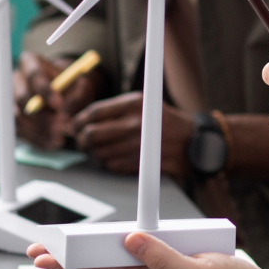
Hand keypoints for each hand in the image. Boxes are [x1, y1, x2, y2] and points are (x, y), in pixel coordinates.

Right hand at [14, 52, 103, 148]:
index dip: (45, 91)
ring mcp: (11, 99)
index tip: (59, 106)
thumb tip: (66, 114)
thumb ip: (77, 94)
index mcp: (30, 62)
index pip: (33, 75)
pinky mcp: (12, 117)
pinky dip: (36, 139)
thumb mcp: (80, 83)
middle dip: (41, 116)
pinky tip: (52, 144)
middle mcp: (16, 79)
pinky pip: (19, 131)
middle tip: (60, 129)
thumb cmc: (71, 84)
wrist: (63, 92)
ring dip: (39, 131)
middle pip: (22, 98)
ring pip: (19, 118)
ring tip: (59, 140)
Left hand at [27, 233, 268, 268]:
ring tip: (60, 245)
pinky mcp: (173, 259)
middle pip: (100, 266)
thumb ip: (163, 257)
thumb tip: (130, 239)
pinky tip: (110, 242)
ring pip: (116, 258)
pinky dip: (119, 245)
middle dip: (66, 259)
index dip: (68, 264)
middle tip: (37, 249)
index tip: (43, 256)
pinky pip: (140, 250)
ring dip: (87, 252)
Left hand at [70, 92, 192, 177]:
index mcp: (133, 103)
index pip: (94, 113)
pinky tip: (114, 158)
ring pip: (99, 153)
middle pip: (92, 135)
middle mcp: (135, 123)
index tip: (75, 126)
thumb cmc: (164, 122)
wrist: (193, 140)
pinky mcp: (141, 162)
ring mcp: (138, 144)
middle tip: (83, 143)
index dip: (79, 121)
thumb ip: (114, 109)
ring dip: (95, 155)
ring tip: (99, 152)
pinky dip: (109, 164)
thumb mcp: (142, 103)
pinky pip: (112, 166)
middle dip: (82, 141)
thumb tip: (82, 121)